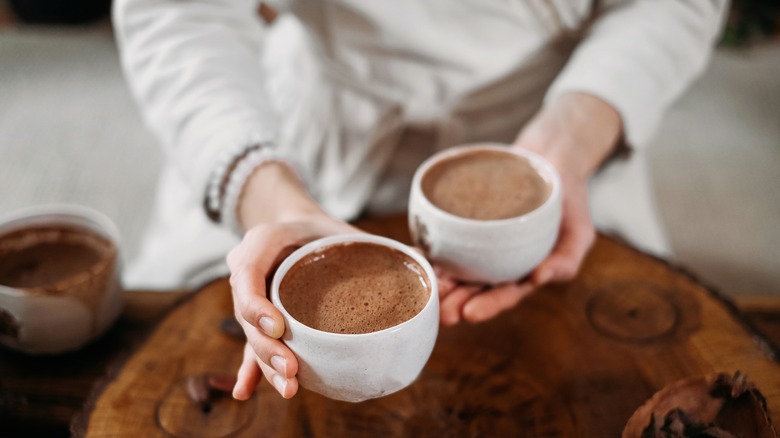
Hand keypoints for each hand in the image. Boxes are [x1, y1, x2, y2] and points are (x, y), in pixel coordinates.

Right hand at [228, 162, 358, 398]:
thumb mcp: (339, 227)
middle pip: (248, 315)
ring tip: (289, 387)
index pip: (247, 274)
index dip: (257, 305)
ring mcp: (252, 298)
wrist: (298, 227)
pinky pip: (253, 345)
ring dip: (267, 365)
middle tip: (291, 369)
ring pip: (252, 336)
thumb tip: (422, 262)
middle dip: (268, 347)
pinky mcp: (260, 319)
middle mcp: (250, 272)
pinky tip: (246, 392)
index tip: (279, 328)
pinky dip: (251, 369)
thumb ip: (372, 244)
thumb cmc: (321, 228)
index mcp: (263, 242)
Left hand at [439, 92, 622, 324]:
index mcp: (524, 272)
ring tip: (425, 290)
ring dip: (440, 281)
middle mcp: (498, 263)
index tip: (470, 314)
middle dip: (456, 302)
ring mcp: (479, 243)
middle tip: (441, 313)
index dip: (488, 306)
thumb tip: (539, 279)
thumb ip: (566, 259)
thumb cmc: (569, 199)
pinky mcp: (464, 222)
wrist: (551, 157)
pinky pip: (445, 239)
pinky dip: (430, 249)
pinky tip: (417, 255)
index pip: (505, 294)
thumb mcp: (579, 231)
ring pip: (456, 268)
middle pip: (474, 287)